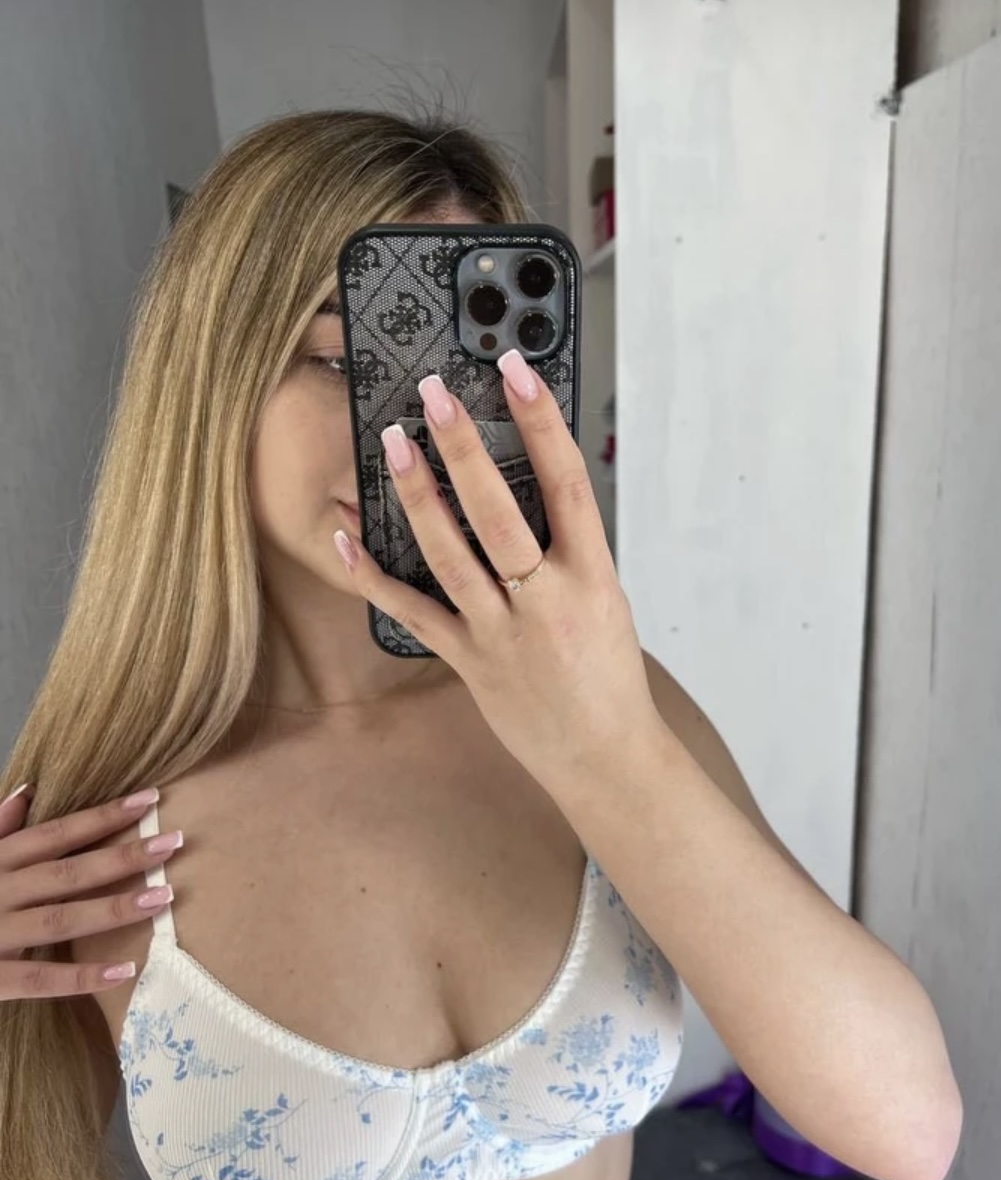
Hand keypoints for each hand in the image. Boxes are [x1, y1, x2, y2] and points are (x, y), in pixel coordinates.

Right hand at [0, 785, 182, 998]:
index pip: (55, 833)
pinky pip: (37, 980)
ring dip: (113, 909)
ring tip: (164, 899)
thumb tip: (27, 790)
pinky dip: (80, 977)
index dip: (103, 815)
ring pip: (59, 920)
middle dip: (122, 856)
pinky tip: (124, 969)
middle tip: (173, 842)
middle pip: (67, 872)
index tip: (150, 798)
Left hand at [332, 349, 661, 794]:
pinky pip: (414, 613)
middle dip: (464, 447)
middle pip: (498, 511)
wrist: (604, 757)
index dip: (541, 423)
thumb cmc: (608, 676)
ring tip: (393, 443)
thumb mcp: (605, 600)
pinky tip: (347, 537)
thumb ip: (567, 550)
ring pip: (450, 555)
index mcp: (592, 577)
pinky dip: (376, 576)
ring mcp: (502, 633)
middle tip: (435, 393)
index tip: (515, 372)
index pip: (567, 483)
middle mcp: (546, 600)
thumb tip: (527, 490)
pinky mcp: (469, 662)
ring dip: (418, 496)